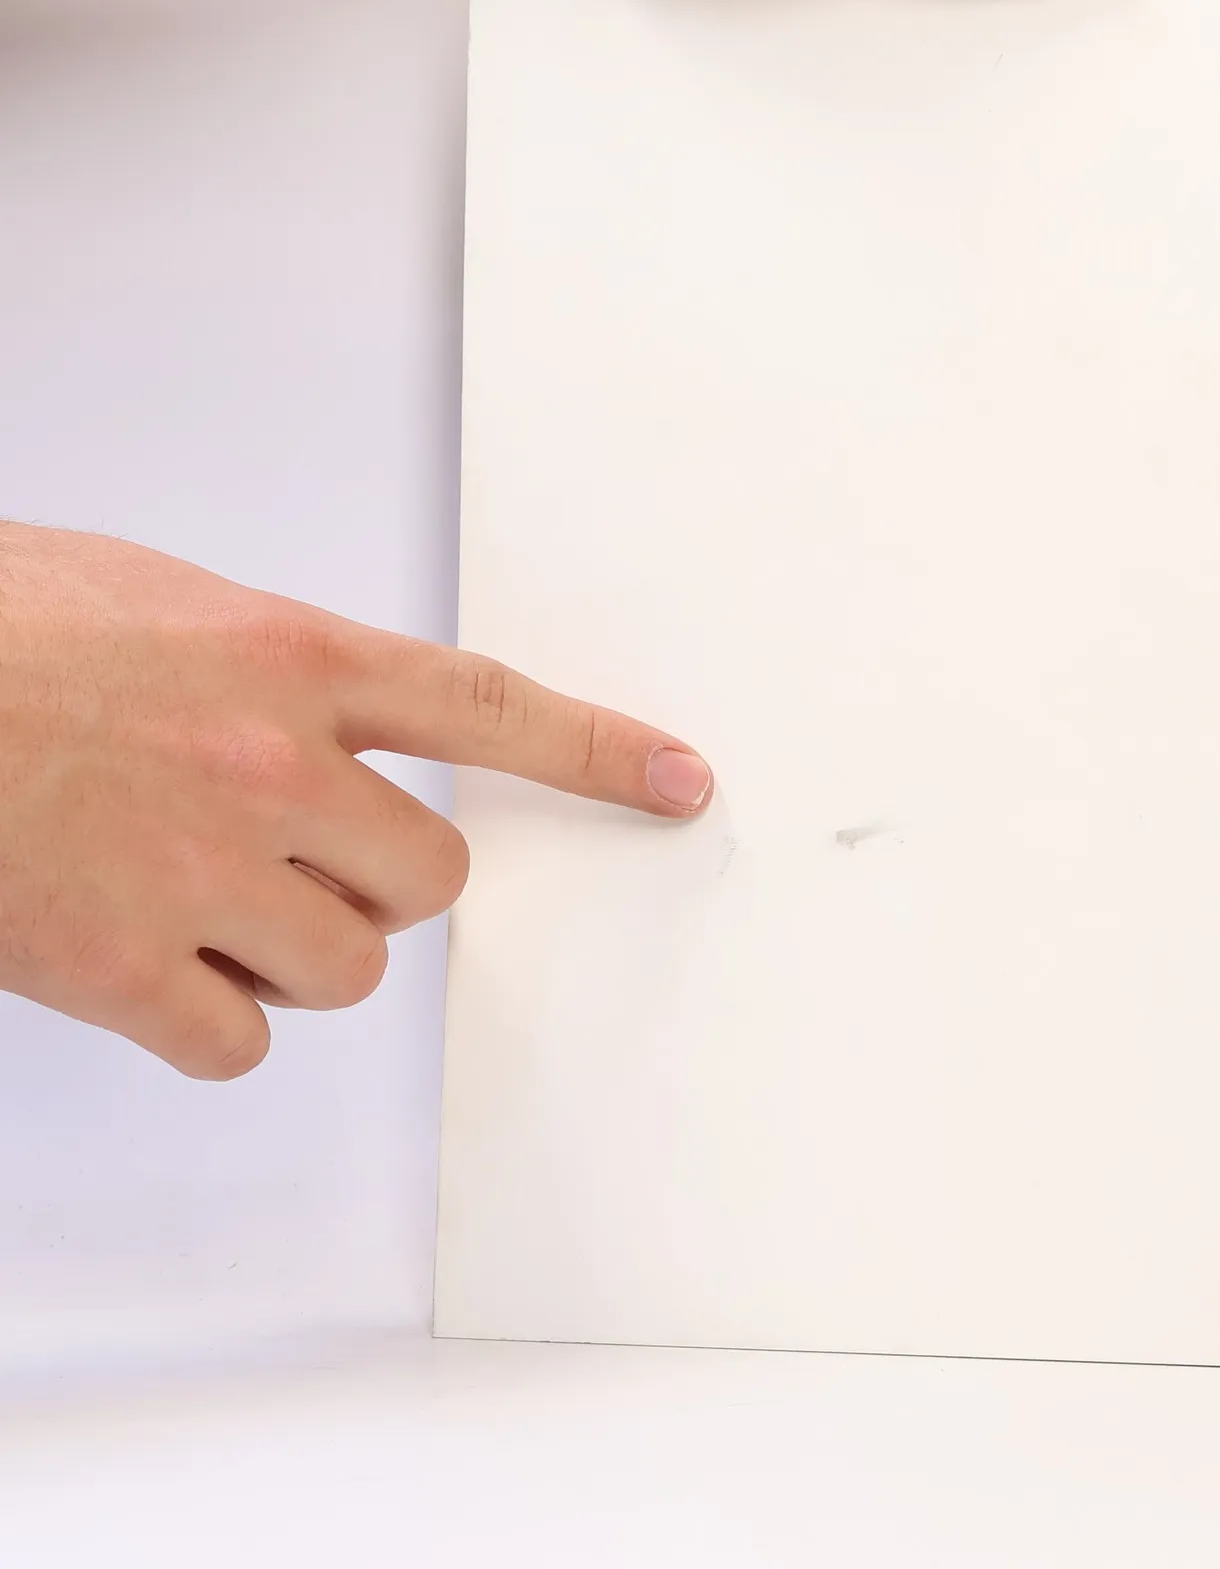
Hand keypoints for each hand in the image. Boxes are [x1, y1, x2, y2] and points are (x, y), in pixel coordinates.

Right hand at [0, 524, 710, 1077]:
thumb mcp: (158, 602)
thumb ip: (268, 664)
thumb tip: (329, 722)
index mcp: (286, 656)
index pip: (487, 707)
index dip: (599, 749)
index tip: (677, 782)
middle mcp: (267, 763)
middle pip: (430, 876)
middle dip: (388, 883)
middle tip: (316, 863)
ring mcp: (197, 869)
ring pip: (348, 967)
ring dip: (304, 953)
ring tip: (216, 905)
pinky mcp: (118, 964)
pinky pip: (239, 1043)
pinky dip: (217, 1024)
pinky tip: (163, 971)